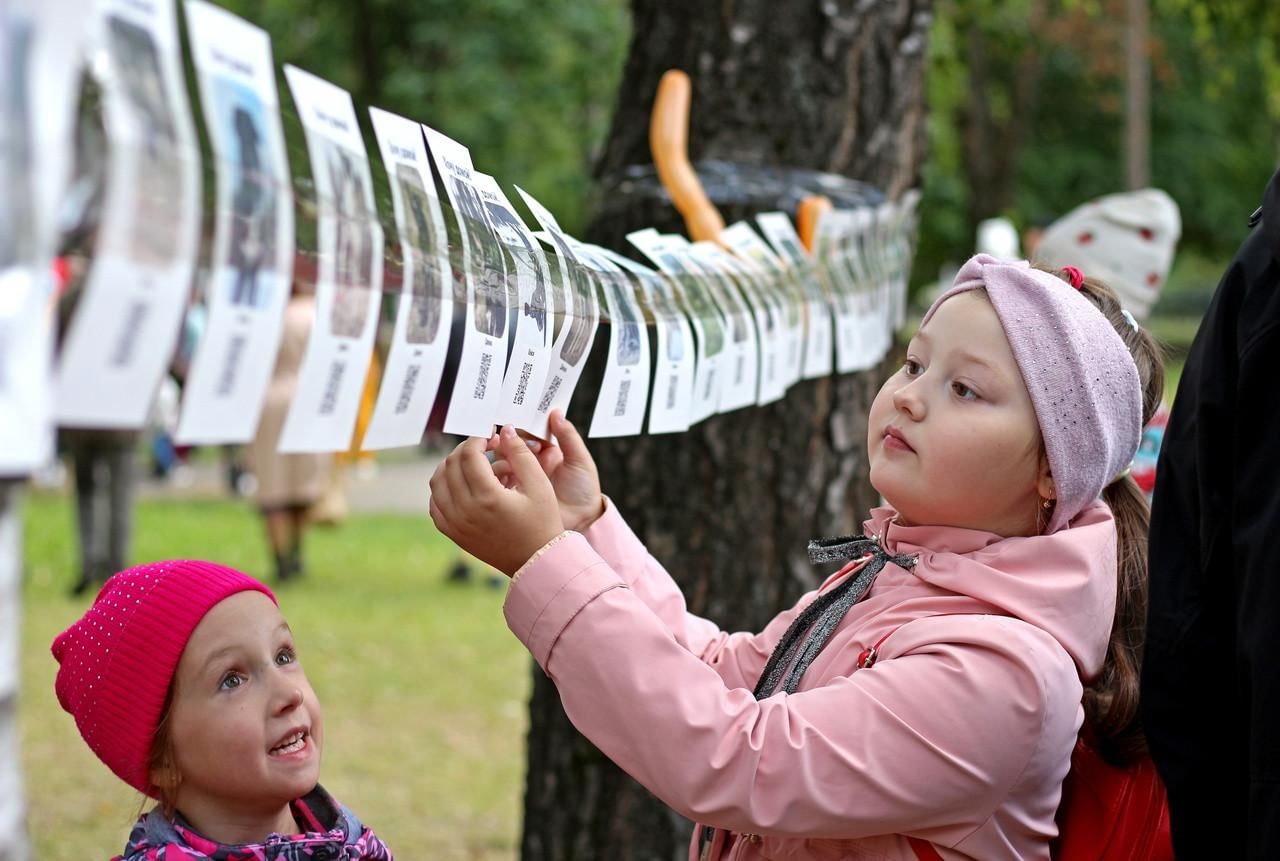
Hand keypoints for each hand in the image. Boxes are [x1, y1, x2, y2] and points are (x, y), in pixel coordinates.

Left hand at [428, 427, 564, 576]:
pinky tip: (460, 484)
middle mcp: (466, 511)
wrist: (537, 561)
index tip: (490, 435)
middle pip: (451, 465)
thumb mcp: (539, 484)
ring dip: (450, 465)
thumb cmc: (543, 522)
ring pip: (437, 482)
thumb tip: (504, 430)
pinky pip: (436, 504)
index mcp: (488, 497)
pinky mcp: (453, 534)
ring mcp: (456, 524)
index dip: (478, 438)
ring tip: (470, 462)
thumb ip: (520, 453)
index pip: (469, 454)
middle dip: (466, 449)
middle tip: (483, 446)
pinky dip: (443, 489)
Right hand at [488, 410, 604, 531]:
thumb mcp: (580, 461)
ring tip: (509, 457)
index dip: (522, 426)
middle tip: (506, 438)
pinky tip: (503, 473)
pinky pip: (497, 479)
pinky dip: (496, 473)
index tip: (516, 421)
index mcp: (546, 451)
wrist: (580, 523)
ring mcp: (519, 478)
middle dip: (507, 439)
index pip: (529, 432)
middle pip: (511, 444)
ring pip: (501, 459)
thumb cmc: (584, 491)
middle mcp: (530, 462)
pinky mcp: (510, 493)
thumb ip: (568, 437)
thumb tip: (556, 412)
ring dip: (501, 455)